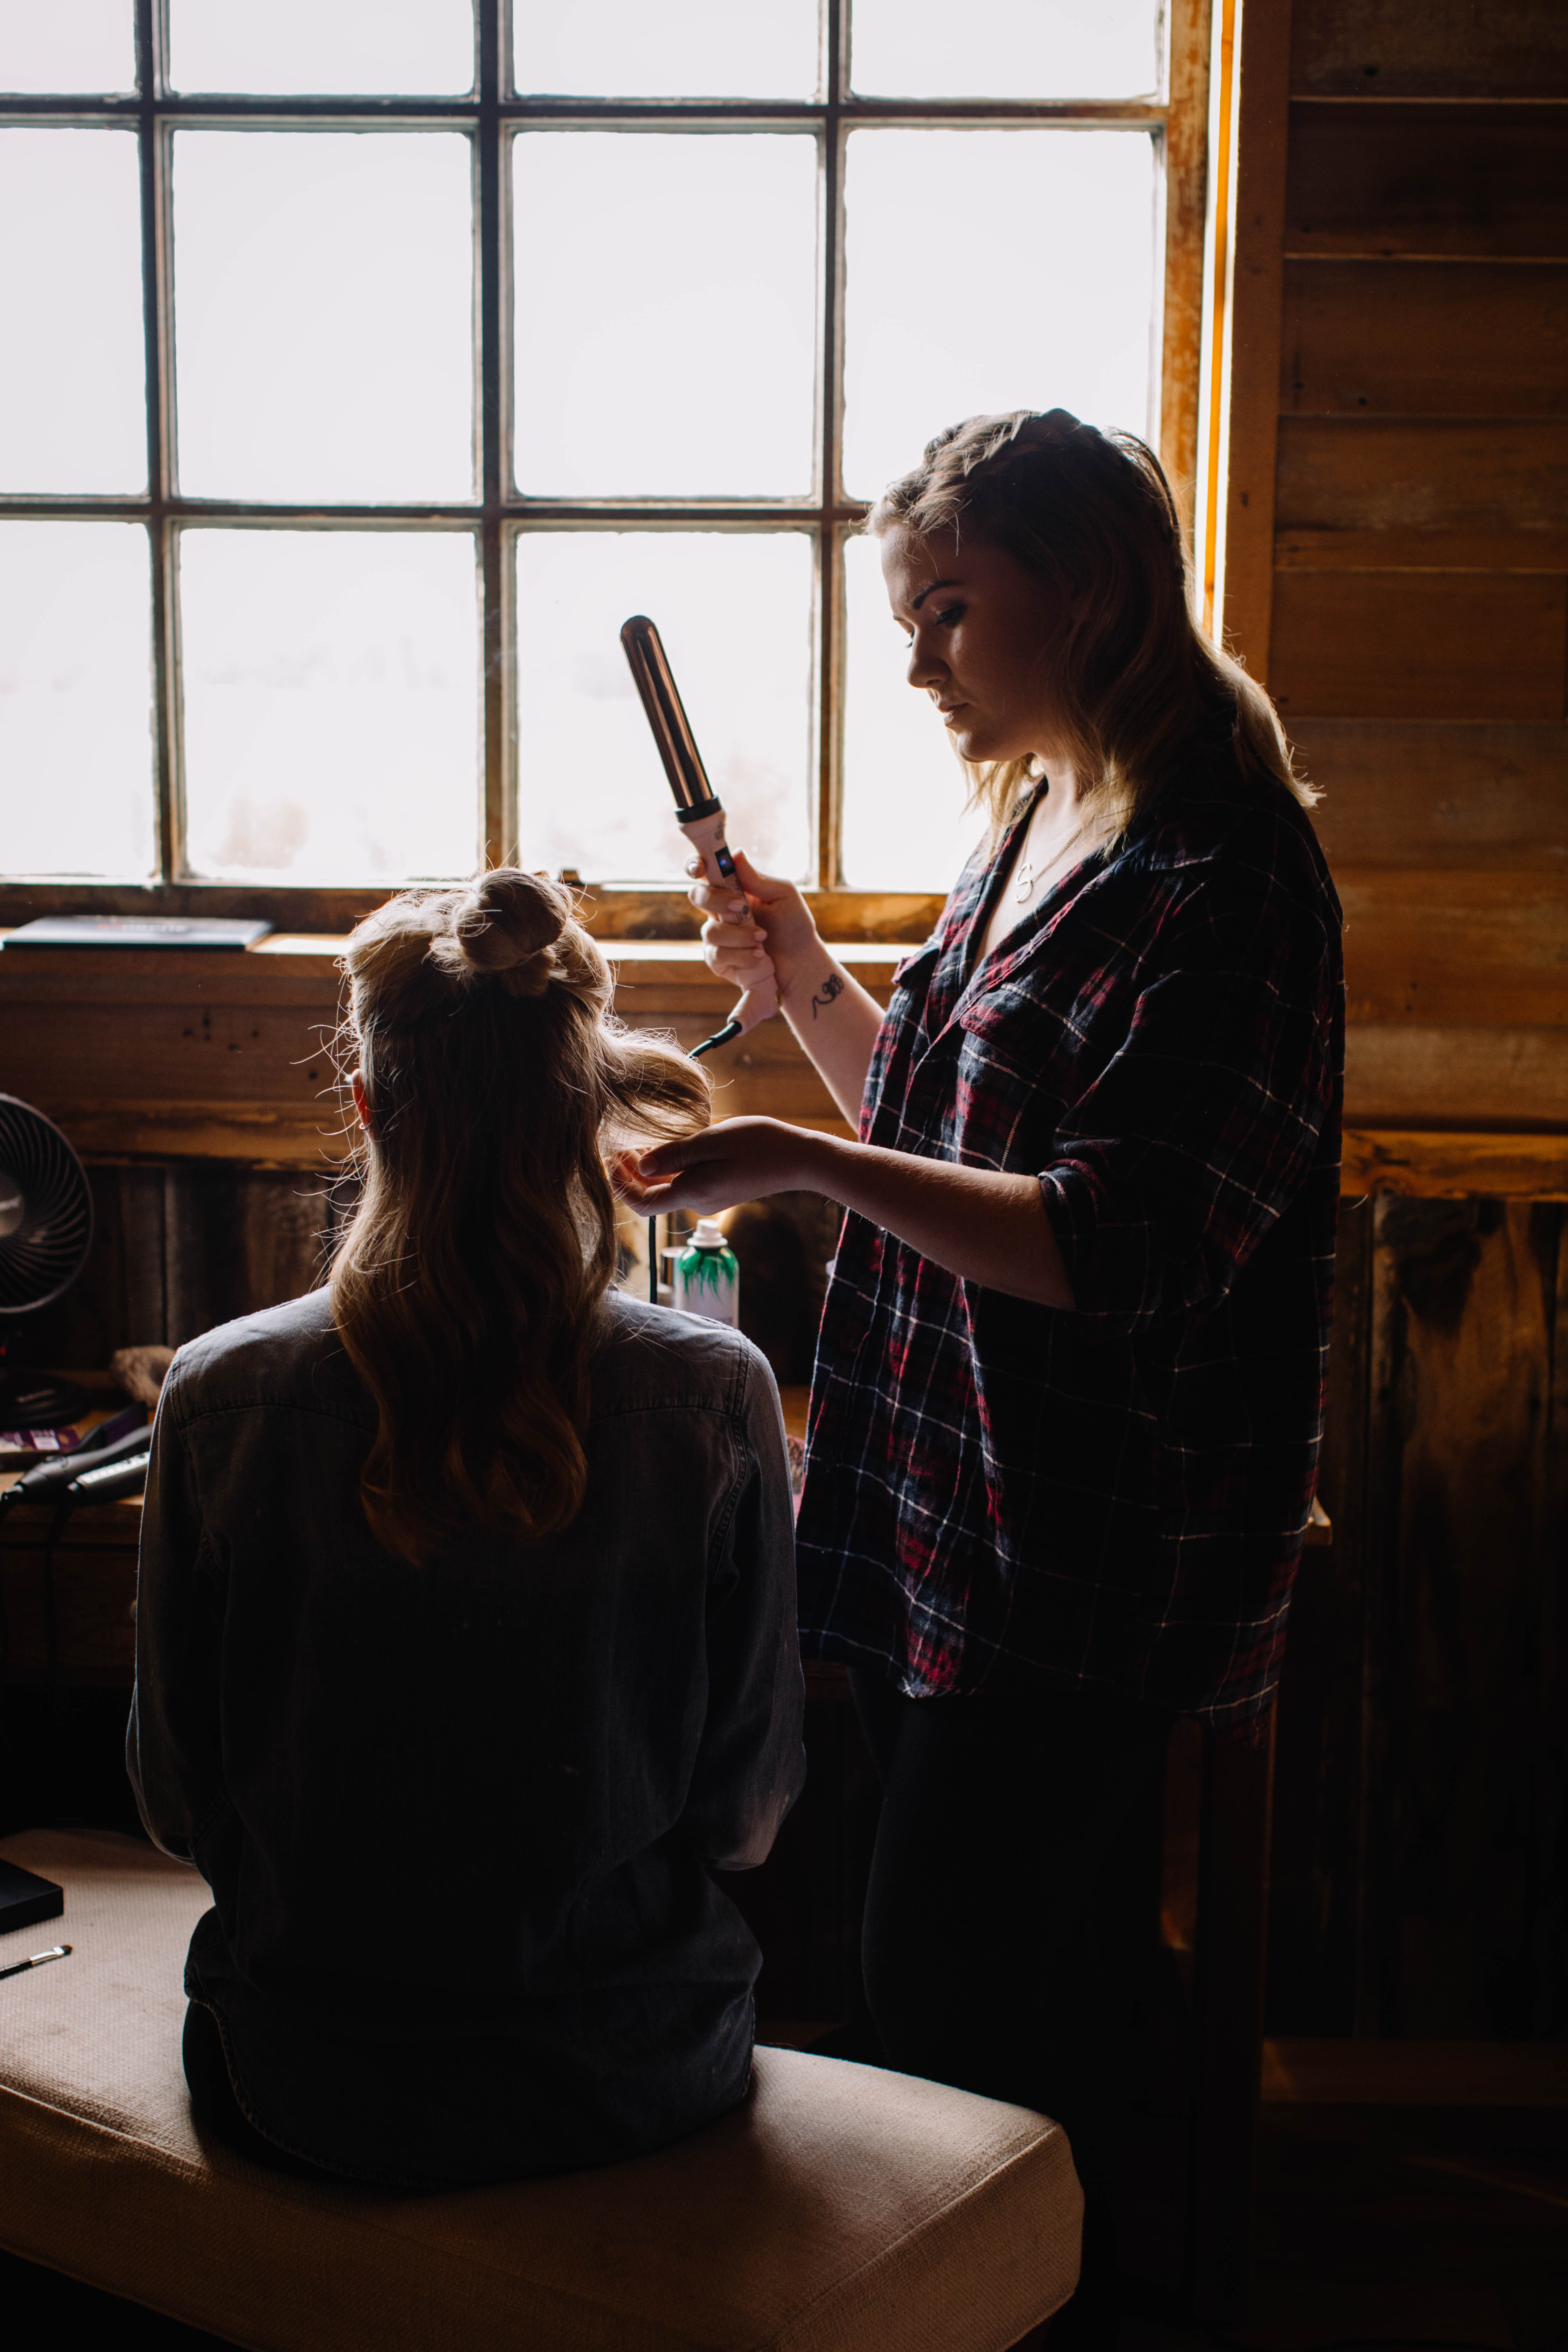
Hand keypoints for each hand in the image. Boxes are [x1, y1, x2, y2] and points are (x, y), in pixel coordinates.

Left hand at [612, 1117, 825, 1217]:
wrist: (800, 1158)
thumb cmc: (759, 1143)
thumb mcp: (712, 1140)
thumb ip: (674, 1154)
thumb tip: (640, 1165)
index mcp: (693, 1192)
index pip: (643, 1203)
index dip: (620, 1186)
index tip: (608, 1160)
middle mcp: (698, 1202)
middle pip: (651, 1197)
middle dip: (629, 1175)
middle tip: (615, 1145)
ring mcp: (710, 1199)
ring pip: (666, 1190)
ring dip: (648, 1171)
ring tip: (635, 1142)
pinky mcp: (720, 1191)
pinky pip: (684, 1184)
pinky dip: (668, 1170)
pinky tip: (664, 1148)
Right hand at [687, 848, 823, 1009]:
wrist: (800, 962)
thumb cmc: (793, 925)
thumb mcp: (783, 895)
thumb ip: (758, 878)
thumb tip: (736, 854)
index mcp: (732, 888)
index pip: (705, 870)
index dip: (695, 864)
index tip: (701, 868)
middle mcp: (719, 909)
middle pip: (697, 896)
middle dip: (716, 901)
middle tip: (740, 906)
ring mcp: (716, 935)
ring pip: (710, 931)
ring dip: (739, 935)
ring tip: (762, 938)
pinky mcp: (718, 960)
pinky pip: (716, 955)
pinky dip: (741, 956)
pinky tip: (759, 957)